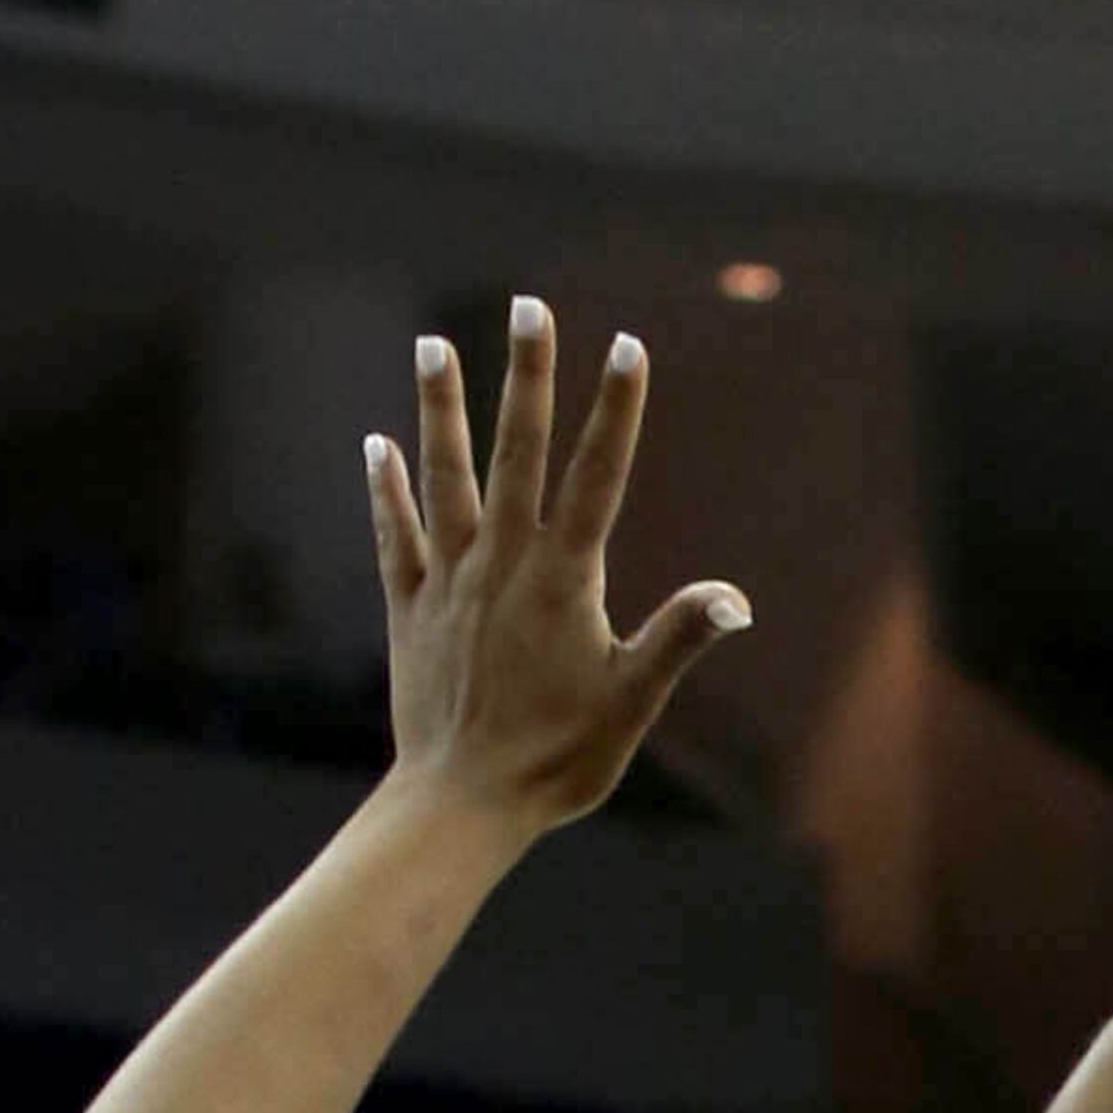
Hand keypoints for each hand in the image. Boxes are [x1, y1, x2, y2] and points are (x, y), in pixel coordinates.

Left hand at [367, 300, 750, 832]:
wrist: (460, 807)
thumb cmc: (556, 763)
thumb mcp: (630, 704)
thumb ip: (677, 640)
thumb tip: (735, 600)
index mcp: (563, 581)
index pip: (597, 478)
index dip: (615, 410)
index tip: (626, 345)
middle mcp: (502, 565)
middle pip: (518, 452)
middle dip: (527, 376)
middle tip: (528, 305)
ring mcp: (449, 582)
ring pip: (445, 477)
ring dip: (440, 409)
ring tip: (432, 343)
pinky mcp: (410, 611)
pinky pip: (395, 538)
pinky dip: (386, 491)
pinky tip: (378, 445)